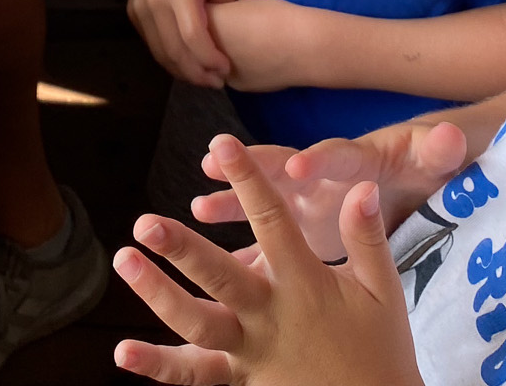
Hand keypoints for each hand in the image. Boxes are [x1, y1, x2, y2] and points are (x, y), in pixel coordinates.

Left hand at [112, 135, 422, 385]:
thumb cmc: (381, 347)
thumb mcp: (383, 289)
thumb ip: (366, 237)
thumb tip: (361, 187)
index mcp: (306, 283)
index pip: (273, 220)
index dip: (248, 179)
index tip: (222, 143)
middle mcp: (272, 315)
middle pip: (220, 277)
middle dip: (181, 249)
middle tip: (144, 223)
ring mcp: (251, 350)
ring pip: (197, 324)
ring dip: (157, 294)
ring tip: (124, 261)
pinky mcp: (241, 378)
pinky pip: (195, 374)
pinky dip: (158, 366)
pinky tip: (122, 351)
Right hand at [130, 0, 237, 86]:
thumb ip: (223, 22)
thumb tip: (224, 55)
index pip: (193, 38)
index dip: (210, 60)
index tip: (226, 71)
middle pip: (173, 50)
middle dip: (197, 73)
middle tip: (216, 83)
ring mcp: (138, 4)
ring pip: (159, 51)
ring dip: (182, 70)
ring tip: (203, 78)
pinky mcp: (132, 9)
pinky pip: (151, 42)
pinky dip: (169, 57)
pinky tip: (187, 62)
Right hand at [192, 119, 467, 262]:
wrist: (415, 175)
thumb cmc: (422, 167)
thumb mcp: (437, 160)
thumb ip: (440, 149)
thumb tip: (452, 134)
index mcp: (357, 159)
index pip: (337, 156)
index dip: (318, 158)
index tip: (297, 165)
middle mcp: (324, 176)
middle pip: (283, 167)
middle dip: (250, 166)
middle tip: (213, 160)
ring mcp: (309, 201)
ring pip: (265, 201)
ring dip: (233, 202)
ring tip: (198, 207)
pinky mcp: (306, 228)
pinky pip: (269, 239)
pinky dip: (244, 249)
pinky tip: (218, 264)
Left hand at [206, 0, 326, 93]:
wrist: (302, 46)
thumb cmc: (275, 16)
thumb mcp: (246, 0)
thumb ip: (229, 9)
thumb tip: (229, 17)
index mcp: (207, 24)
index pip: (194, 16)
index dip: (206, 12)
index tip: (220, 8)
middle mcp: (206, 51)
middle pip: (198, 43)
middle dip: (209, 36)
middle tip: (232, 28)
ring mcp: (220, 72)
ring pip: (212, 63)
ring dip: (220, 55)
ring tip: (245, 43)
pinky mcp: (237, 86)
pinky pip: (230, 75)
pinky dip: (238, 67)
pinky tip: (255, 59)